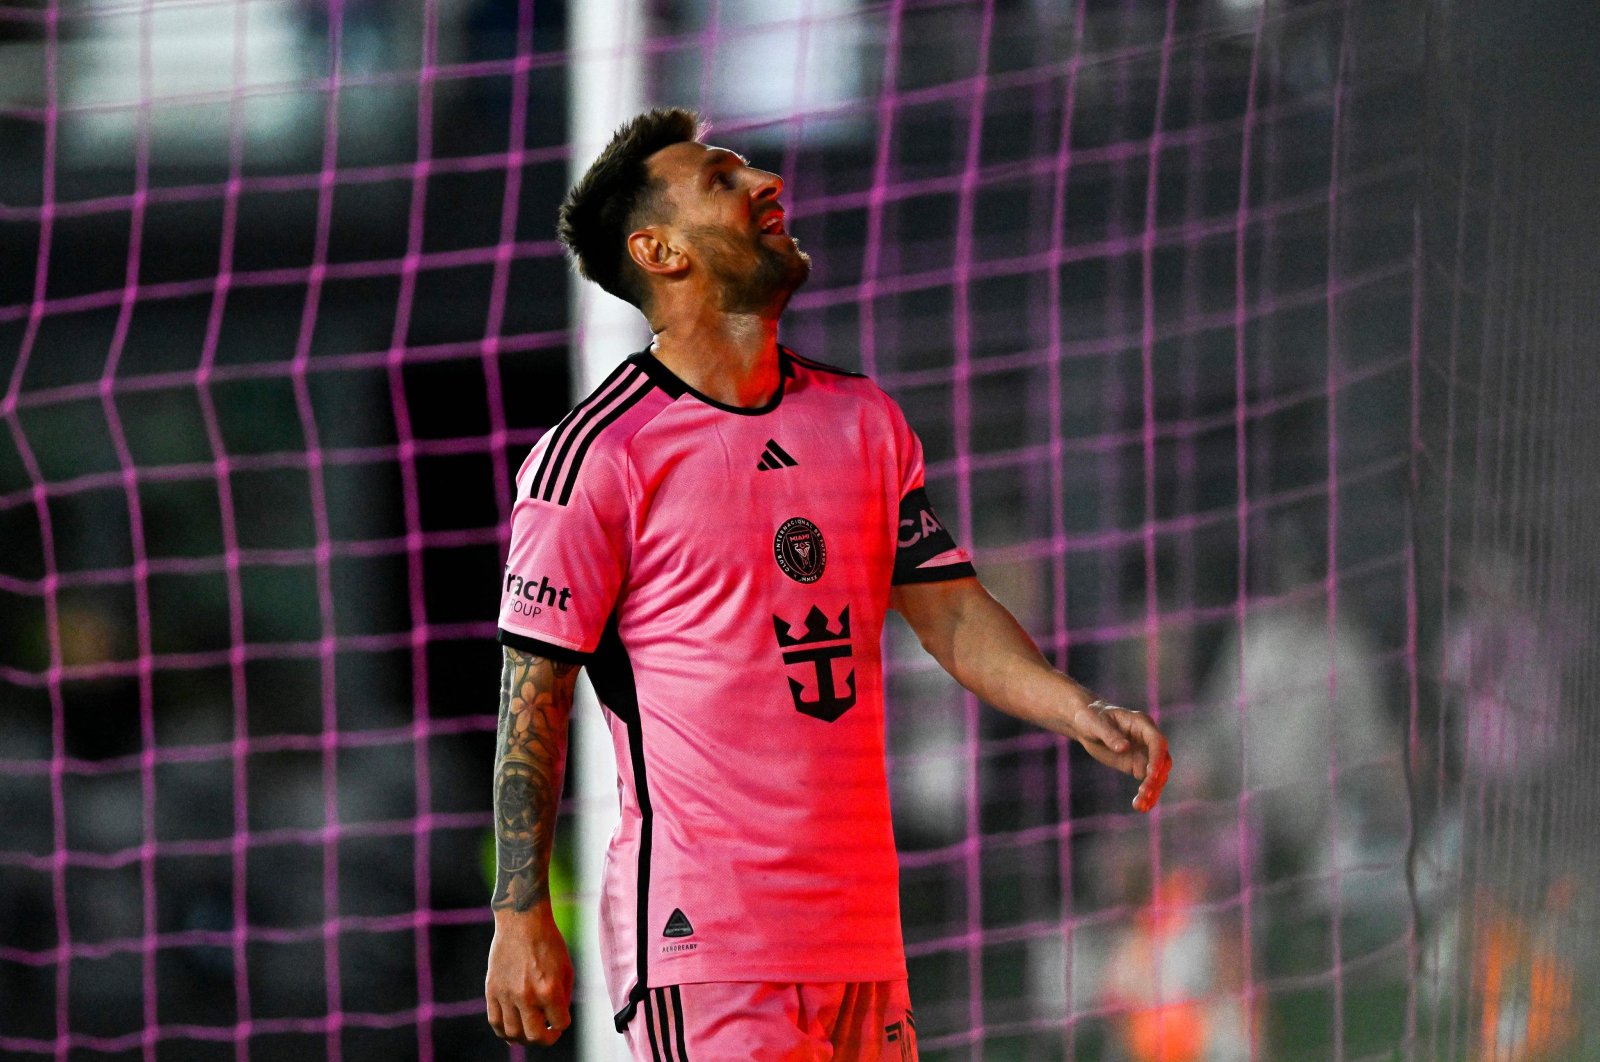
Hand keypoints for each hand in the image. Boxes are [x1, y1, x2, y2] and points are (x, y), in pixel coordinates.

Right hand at [485, 901, 573, 1045]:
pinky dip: (503, 1032)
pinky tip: (512, 1029)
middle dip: (544, 1039)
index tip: (560, 1018)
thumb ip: (562, 998)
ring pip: (513, 1034)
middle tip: (546, 1033)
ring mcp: (507, 994)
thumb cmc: (548, 943)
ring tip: (529, 1031)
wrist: (522, 921)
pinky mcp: (492, 990)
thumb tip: (554, 1021)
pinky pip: (495, 1022)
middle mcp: (527, 995)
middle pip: (534, 1037)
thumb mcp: (566, 968)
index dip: (562, 1024)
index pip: (559, 1024)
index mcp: (549, 989)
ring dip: (523, 1038)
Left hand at [1074, 699, 1171, 812]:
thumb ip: (1109, 734)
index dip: (1157, 758)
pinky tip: (1141, 807)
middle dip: (1156, 779)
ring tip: (1140, 806)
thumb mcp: (1094, 724)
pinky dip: (1146, 795)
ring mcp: (1144, 754)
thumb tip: (1125, 747)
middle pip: (1162, 762)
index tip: (1150, 774)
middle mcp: (1147, 740)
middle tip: (1144, 793)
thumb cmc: (1090, 718)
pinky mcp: (1137, 766)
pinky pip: (1147, 782)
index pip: (1157, 742)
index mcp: (1141, 724)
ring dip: (1152, 791)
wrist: (1086, 725)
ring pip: (1157, 776)